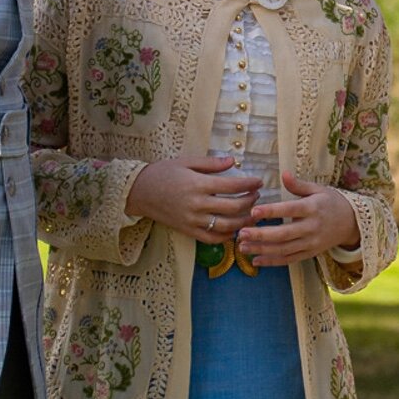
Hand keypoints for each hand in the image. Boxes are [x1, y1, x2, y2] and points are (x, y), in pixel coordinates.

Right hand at [124, 157, 262, 245]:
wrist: (139, 192)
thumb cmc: (163, 173)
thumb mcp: (186, 162)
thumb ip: (211, 163)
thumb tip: (233, 161)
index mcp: (197, 184)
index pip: (232, 185)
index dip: (249, 184)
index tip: (258, 182)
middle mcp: (197, 204)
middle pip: (233, 207)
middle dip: (250, 201)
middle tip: (257, 196)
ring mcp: (192, 220)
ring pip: (226, 225)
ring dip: (243, 221)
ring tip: (252, 214)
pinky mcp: (187, 231)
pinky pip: (211, 238)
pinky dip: (226, 236)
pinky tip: (234, 229)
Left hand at [238, 170, 360, 266]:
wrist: (352, 223)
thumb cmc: (331, 202)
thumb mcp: (318, 189)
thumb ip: (299, 185)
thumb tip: (283, 174)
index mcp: (313, 208)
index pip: (290, 210)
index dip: (272, 212)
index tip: (253, 211)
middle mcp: (311, 227)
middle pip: (284, 234)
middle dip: (261, 235)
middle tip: (241, 233)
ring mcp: (311, 243)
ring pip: (284, 249)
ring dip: (262, 250)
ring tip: (242, 247)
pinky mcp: (310, 254)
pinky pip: (289, 260)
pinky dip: (273, 262)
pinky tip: (256, 260)